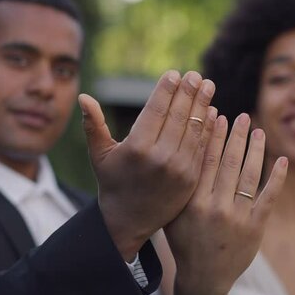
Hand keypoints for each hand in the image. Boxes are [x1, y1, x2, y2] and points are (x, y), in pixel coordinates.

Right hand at [78, 70, 216, 260]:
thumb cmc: (112, 182)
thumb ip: (93, 125)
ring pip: (194, 129)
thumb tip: (83, 97)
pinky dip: (208, 128)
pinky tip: (211, 112)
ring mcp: (179, 169)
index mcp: (137, 148)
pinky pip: (202, 147)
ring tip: (208, 86)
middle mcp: (160, 157)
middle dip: (188, 92)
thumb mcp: (99, 155)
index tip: (174, 73)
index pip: (156, 110)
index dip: (166, 89)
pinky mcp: (192, 179)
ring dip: (202, 105)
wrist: (129, 220)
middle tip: (196, 75)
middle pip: (178, 116)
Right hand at [165, 113, 286, 294]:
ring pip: (250, 175)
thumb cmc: (184, 242)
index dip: (212, 135)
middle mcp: (215, 207)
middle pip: (228, 162)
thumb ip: (179, 186)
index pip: (204, 160)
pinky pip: (269, 197)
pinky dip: (277, 177)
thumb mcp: (173, 214)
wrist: (203, 278)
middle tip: (242, 116)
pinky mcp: (255, 228)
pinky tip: (282, 159)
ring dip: (256, 150)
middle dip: (236, 136)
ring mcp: (237, 218)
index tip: (216, 115)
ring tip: (259, 131)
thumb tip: (185, 149)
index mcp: (192, 202)